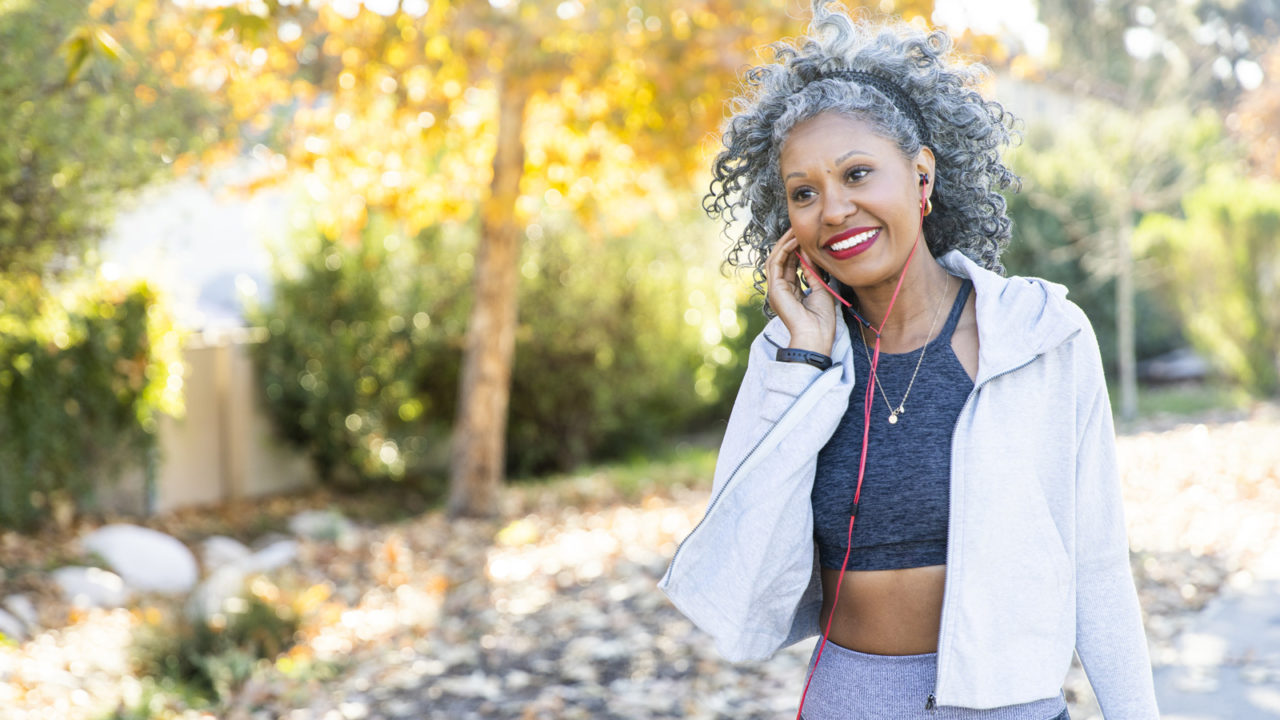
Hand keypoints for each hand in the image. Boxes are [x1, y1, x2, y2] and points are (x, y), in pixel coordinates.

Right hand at [765, 229, 836, 355]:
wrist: (816, 335)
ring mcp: (775, 289)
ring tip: (795, 231)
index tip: (806, 236)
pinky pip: (776, 264)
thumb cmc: (821, 320)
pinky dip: (784, 251)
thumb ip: (814, 273)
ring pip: (776, 259)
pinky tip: (795, 241)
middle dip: (789, 243)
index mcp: (791, 291)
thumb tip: (811, 254)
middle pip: (781, 260)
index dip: (797, 249)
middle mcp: (780, 289)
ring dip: (785, 243)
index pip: (791, 264)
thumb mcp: (821, 290)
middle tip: (798, 228)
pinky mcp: (775, 289)